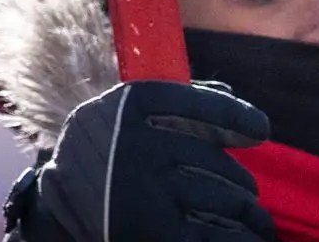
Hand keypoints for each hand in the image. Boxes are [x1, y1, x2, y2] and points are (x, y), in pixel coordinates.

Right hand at [27, 82, 272, 241]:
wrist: (58, 217)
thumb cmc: (99, 163)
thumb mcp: (117, 122)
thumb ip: (170, 107)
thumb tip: (230, 92)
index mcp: (123, 110)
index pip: (196, 104)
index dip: (234, 114)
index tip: (259, 129)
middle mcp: (136, 147)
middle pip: (218, 162)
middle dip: (238, 180)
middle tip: (241, 191)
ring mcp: (148, 193)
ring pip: (231, 201)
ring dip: (249, 212)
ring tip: (250, 218)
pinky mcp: (161, 234)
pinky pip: (226, 236)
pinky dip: (243, 237)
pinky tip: (246, 236)